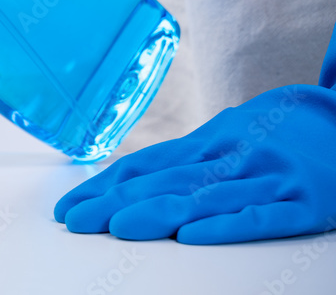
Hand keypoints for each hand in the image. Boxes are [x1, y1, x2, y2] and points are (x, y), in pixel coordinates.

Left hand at [55, 84, 335, 243]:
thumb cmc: (275, 133)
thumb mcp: (226, 136)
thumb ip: (183, 159)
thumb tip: (125, 179)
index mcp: (208, 142)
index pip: (144, 166)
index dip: (103, 187)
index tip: (67, 207)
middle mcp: (230, 157)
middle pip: (164, 183)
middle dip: (114, 203)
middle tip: (76, 221)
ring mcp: (266, 179)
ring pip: (202, 198)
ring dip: (155, 214)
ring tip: (115, 228)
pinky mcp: (302, 204)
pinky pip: (258, 219)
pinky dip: (222, 228)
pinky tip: (190, 238)